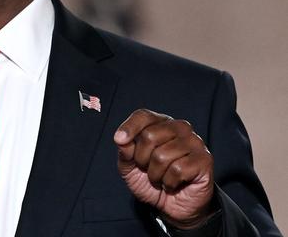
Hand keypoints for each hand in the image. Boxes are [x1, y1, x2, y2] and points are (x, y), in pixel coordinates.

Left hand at [114, 109, 214, 228]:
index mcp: (160, 123)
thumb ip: (124, 152)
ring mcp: (194, 142)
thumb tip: (121, 140)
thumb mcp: (129, 168)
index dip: (129, 127)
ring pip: (162, 156)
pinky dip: (169, 182)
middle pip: (149, 136)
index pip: (143, 116)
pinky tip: (173, 183)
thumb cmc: (150, 181)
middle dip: (142, 159)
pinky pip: (177, 170)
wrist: (173, 207)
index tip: (118, 140)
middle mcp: (179, 128)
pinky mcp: (204, 159)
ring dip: (155, 174)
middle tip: (148, 169)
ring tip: (161, 178)